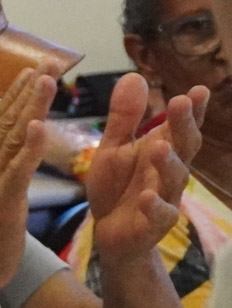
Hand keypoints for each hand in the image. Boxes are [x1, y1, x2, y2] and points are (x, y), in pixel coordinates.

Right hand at [0, 67, 54, 294]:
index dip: (16, 95)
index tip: (34, 70)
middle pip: (4, 121)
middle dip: (28, 90)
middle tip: (49, 62)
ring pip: (12, 138)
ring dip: (31, 106)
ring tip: (47, 79)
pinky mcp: (1, 202)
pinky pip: (17, 169)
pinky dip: (29, 146)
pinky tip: (41, 125)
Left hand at [86, 72, 198, 260]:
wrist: (111, 231)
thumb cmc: (118, 185)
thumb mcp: (113, 148)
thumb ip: (124, 117)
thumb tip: (134, 76)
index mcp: (162, 148)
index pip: (180, 126)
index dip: (192, 110)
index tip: (198, 89)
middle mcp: (169, 170)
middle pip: (184, 146)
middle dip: (184, 126)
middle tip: (181, 103)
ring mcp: (166, 196)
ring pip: (175, 178)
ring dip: (169, 162)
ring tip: (159, 146)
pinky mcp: (155, 222)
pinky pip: (161, 214)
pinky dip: (155, 205)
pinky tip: (148, 196)